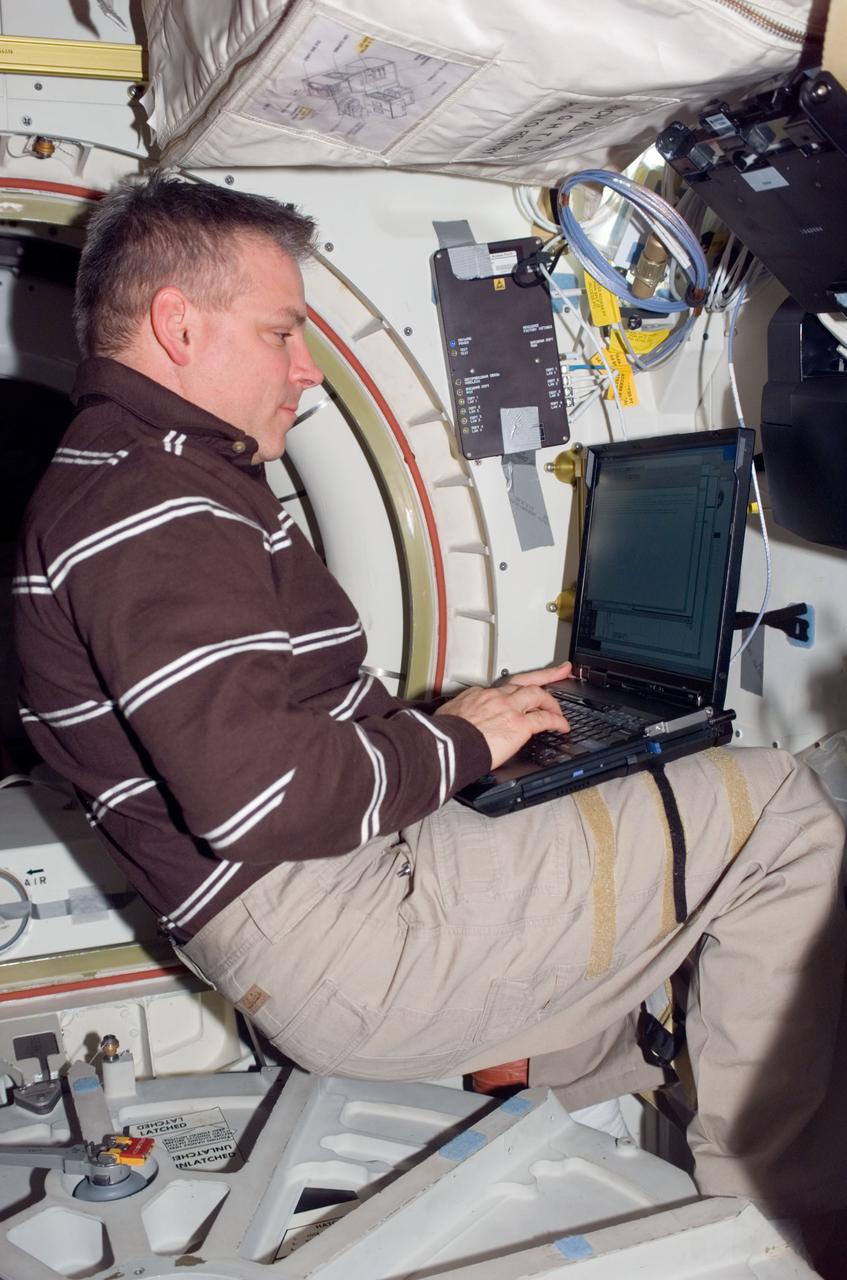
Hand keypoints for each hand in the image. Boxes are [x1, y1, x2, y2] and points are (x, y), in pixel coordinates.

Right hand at [435, 662, 571, 768]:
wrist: (446, 746)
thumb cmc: (442, 737)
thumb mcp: (446, 717)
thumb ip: (458, 716)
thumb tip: (455, 723)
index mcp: (477, 695)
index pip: (501, 689)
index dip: (513, 691)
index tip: (517, 693)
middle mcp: (495, 697)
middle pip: (525, 681)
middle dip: (545, 676)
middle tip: (560, 670)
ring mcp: (509, 708)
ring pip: (538, 695)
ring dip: (552, 702)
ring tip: (559, 711)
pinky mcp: (520, 724)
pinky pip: (545, 719)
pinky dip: (557, 721)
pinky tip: (562, 726)